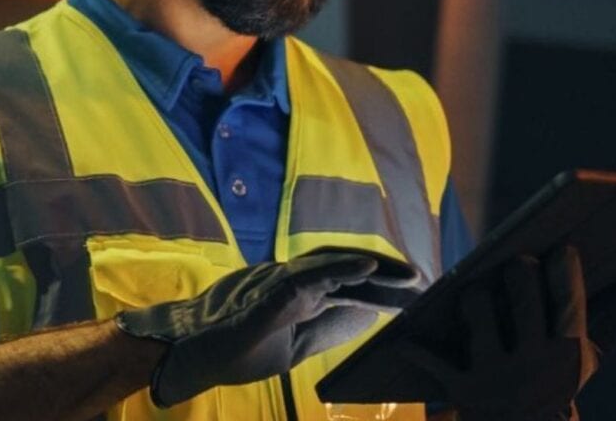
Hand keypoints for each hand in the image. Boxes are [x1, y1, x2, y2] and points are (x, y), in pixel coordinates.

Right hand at [116, 250, 415, 407]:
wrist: (193, 351)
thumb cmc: (238, 347)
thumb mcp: (292, 347)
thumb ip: (326, 331)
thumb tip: (365, 319)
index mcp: (307, 298)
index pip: (353, 288)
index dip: (385, 288)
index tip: (416, 296)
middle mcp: (301, 282)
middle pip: (351, 271)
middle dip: (389, 275)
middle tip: (423, 282)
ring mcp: (287, 280)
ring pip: (337, 265)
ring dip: (375, 268)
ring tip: (408, 275)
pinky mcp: (274, 289)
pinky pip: (313, 274)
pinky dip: (342, 267)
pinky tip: (369, 268)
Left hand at [399, 247, 615, 420]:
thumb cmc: (555, 386)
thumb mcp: (585, 359)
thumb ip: (614, 313)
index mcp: (568, 353)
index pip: (569, 299)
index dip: (565, 268)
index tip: (563, 246)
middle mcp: (534, 364)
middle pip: (521, 289)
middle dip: (517, 268)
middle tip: (517, 261)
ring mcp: (496, 377)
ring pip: (476, 305)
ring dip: (473, 294)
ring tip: (476, 292)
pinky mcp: (461, 393)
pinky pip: (431, 360)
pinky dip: (414, 349)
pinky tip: (403, 340)